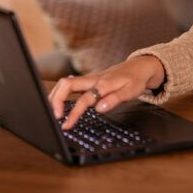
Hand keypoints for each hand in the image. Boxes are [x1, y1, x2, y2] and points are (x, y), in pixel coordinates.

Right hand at [48, 55, 165, 130]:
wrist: (140, 67)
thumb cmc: (135, 80)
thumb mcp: (131, 92)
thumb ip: (114, 100)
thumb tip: (99, 109)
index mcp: (103, 84)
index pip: (84, 100)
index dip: (73, 113)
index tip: (66, 125)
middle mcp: (93, 79)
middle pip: (66, 84)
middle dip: (56, 99)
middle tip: (54, 116)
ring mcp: (90, 79)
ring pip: (66, 83)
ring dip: (56, 95)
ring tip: (53, 111)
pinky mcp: (89, 81)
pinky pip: (71, 84)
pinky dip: (61, 92)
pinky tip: (58, 100)